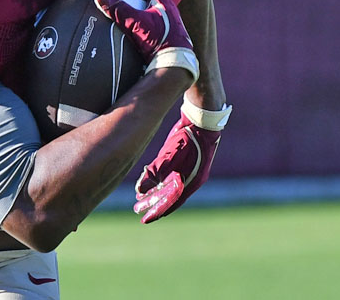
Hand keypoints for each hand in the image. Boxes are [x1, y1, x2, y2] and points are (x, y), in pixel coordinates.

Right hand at [94, 0, 197, 79]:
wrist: (176, 65)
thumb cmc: (160, 41)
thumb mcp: (135, 23)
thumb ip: (118, 9)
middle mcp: (169, 7)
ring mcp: (170, 21)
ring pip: (154, 5)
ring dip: (140, 2)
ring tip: (125, 6)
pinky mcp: (168, 34)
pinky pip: (154, 19)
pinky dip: (143, 17)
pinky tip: (133, 26)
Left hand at [133, 101, 229, 222]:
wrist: (201, 119)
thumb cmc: (189, 138)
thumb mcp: (171, 156)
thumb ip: (156, 173)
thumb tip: (140, 189)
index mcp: (191, 182)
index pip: (172, 203)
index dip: (157, 211)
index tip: (145, 219)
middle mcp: (190, 179)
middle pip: (169, 196)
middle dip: (153, 203)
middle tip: (137, 209)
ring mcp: (188, 170)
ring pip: (169, 186)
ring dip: (155, 192)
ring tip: (140, 197)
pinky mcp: (183, 161)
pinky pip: (170, 175)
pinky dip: (159, 180)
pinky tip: (148, 181)